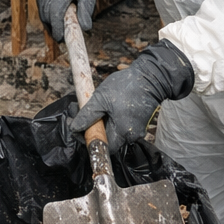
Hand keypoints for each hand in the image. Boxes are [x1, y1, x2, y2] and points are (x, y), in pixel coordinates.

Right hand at [36, 0, 113, 41]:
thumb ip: (86, 12)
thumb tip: (86, 28)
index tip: (61, 39)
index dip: (56, 28)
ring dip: (51, 25)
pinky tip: (58, 20)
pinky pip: (42, 12)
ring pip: (43, 16)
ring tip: (62, 30)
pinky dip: (48, 19)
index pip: (54, 13)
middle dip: (54, 30)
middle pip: (47, 17)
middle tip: (64, 39)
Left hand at [69, 39, 194, 153]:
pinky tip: (103, 106)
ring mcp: (136, 130)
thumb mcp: (101, 99)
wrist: (149, 77)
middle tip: (79, 112)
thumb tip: (74, 128)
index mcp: (123, 133)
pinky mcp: (137, 123)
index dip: (87, 139)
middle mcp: (131, 136)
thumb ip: (87, 115)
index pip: (102, 146)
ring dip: (99, 122)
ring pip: (112, 132)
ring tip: (90, 106)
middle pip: (107, 139)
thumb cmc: (125, 87)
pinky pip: (119, 125)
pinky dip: (108, 118)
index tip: (76, 126)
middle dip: (91, 127)